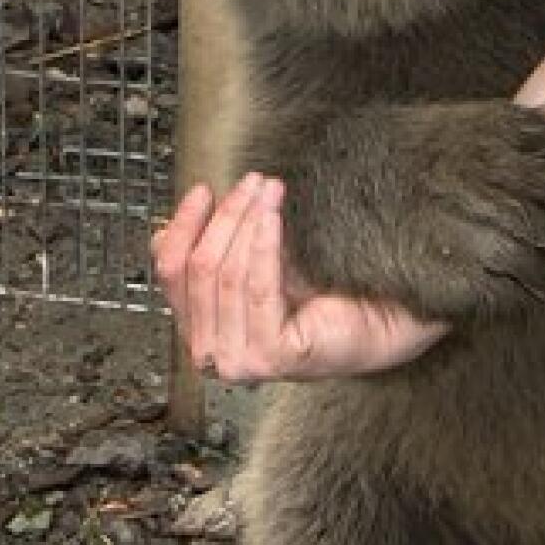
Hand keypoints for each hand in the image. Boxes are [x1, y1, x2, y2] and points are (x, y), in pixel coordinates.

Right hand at [152, 174, 447, 381]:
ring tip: (269, 190)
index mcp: (202, 331)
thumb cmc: (324, 293)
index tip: (204, 189)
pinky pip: (258, 288)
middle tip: (252, 182)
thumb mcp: (255, 266)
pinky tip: (273, 217)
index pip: (172, 273)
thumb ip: (211, 254)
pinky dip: (263, 246)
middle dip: (224, 217)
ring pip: (225, 275)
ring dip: (245, 223)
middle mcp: (213, 354)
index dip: (184, 226)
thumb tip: (161, 231)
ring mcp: (240, 362)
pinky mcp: (271, 358)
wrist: (383, 318)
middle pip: (199, 270)